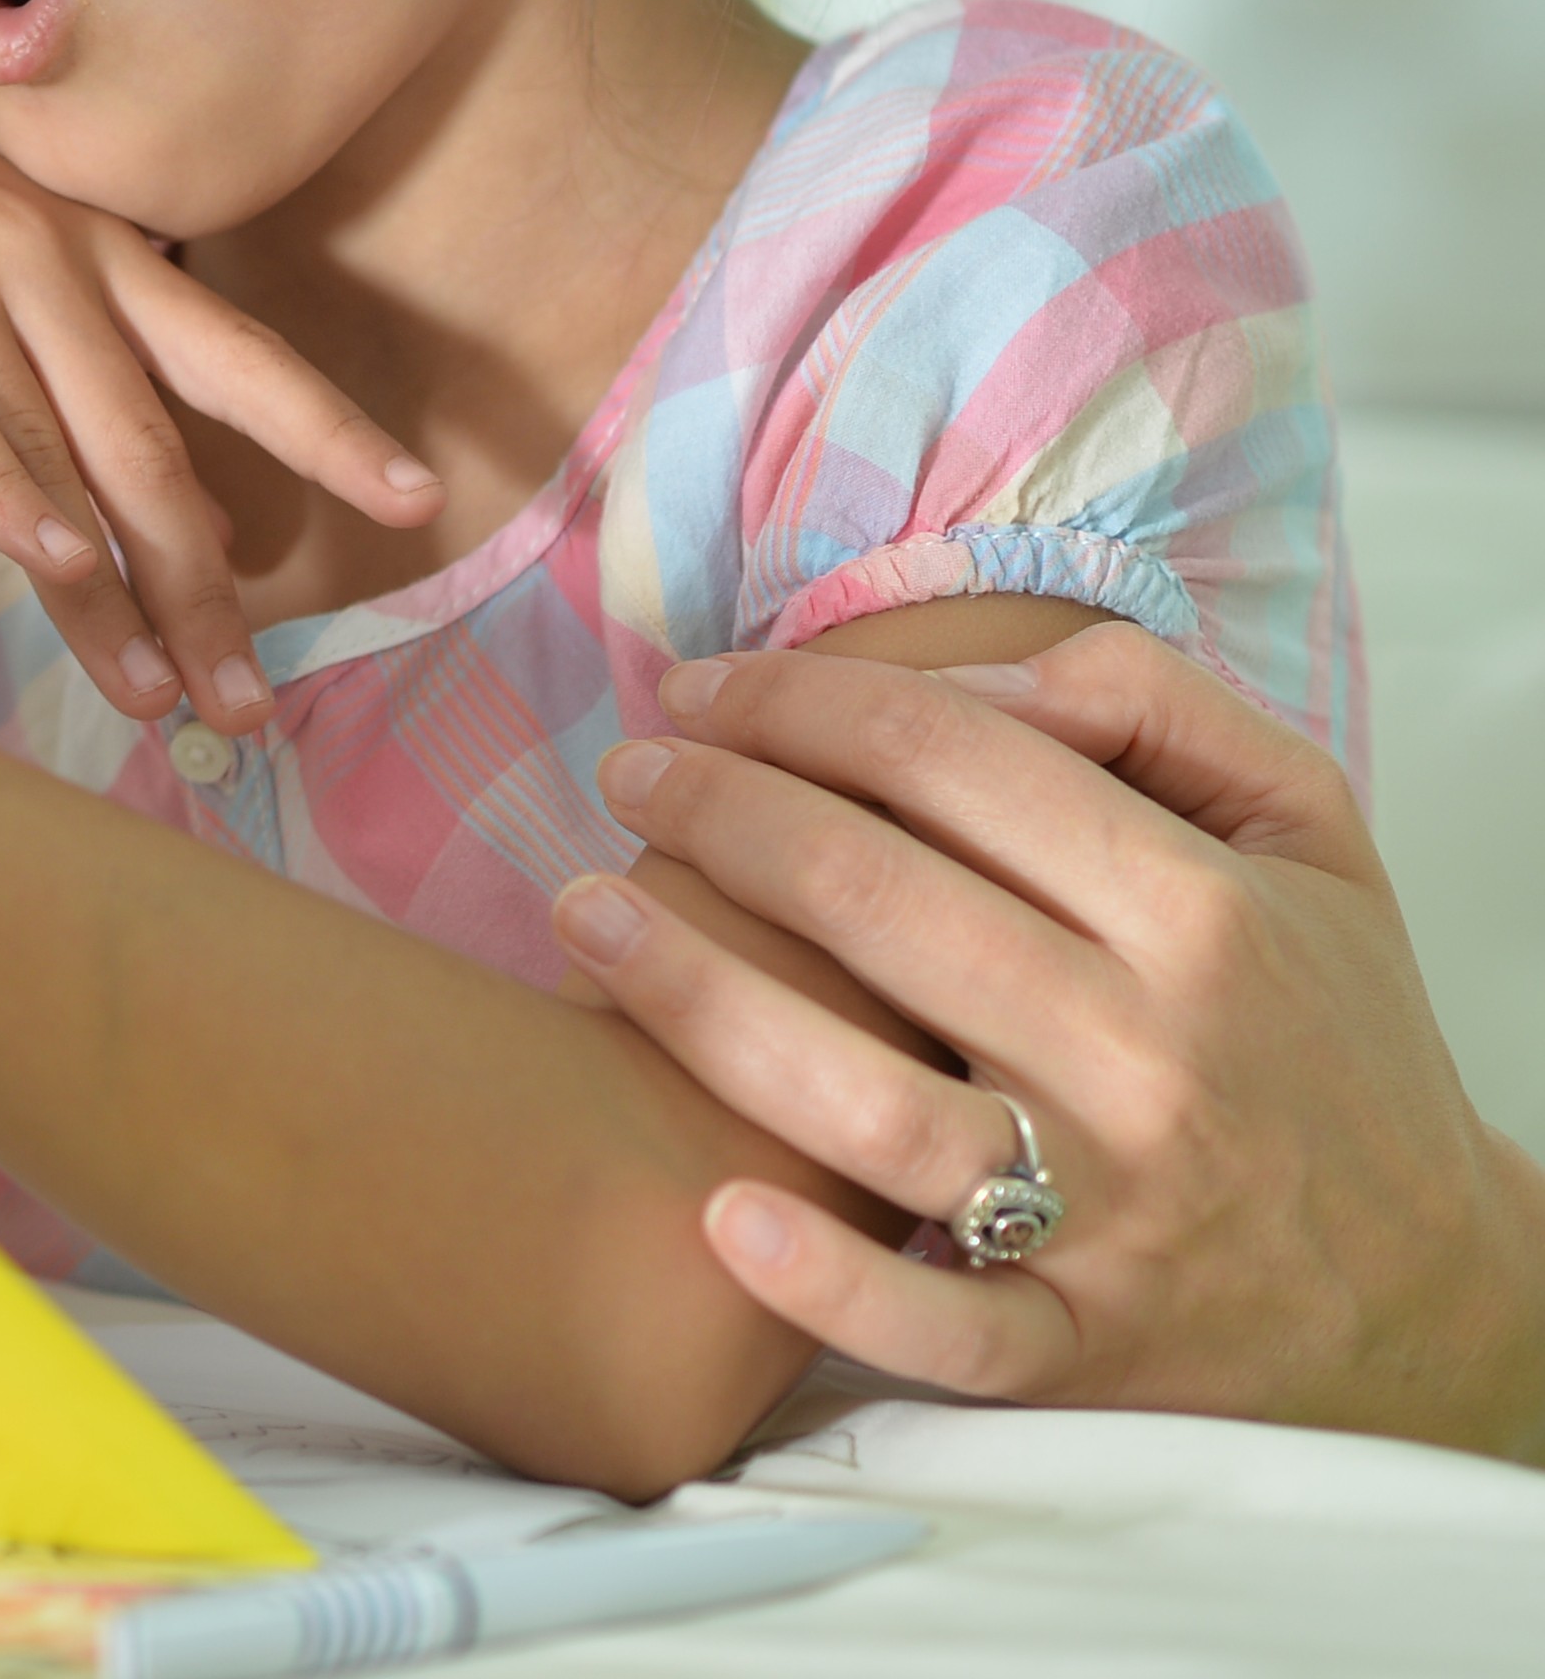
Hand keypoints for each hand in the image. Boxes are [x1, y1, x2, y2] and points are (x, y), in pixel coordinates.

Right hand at [0, 44, 435, 732]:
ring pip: (60, 453)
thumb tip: (201, 515)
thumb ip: (93, 375)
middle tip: (255, 701)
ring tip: (160, 697)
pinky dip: (3, 492)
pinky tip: (51, 564)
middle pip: (151, 444)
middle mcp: (40, 261)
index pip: (231, 352)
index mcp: (90, 252)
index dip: (326, 426)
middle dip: (209, 585)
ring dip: (115, 590)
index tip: (419, 500)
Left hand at [550, 623, 1544, 1456]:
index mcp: (1202, 915)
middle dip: (716, 815)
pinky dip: (824, 1280)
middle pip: (877, 901)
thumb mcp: (1309, 837)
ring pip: (867, 1102)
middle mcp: (1151, 1057)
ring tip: (584, 918)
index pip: (953, 762)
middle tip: (625, 777)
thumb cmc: (1328, 1033)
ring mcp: (1112, 1214)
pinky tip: (716, 1214)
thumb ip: (1157, 711)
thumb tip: (977, 673)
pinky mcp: (1083, 1346)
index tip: (698, 690)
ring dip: (696, 1001)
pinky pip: (938, 1324)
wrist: (1434, 1292)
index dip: (799, 705)